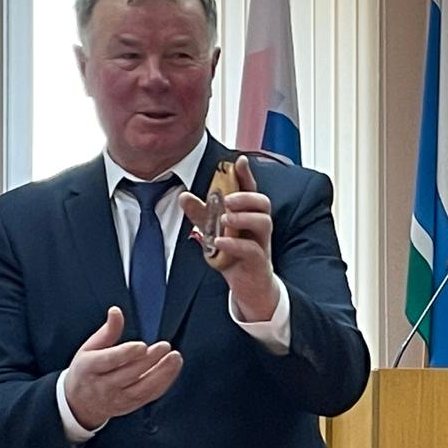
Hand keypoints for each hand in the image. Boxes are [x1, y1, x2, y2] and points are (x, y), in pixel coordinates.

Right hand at [63, 307, 182, 429]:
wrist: (81, 404)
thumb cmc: (87, 370)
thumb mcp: (90, 349)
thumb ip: (107, 331)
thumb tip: (116, 311)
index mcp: (89, 368)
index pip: (109, 361)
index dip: (126, 353)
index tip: (143, 345)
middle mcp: (103, 386)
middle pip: (129, 373)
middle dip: (149, 360)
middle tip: (165, 346)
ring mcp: (118, 398)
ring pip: (143, 388)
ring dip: (162, 373)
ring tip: (175, 357)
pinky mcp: (131, 405)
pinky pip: (150, 395)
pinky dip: (164, 382)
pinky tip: (173, 368)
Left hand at [179, 155, 277, 321]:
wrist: (249, 287)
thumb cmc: (235, 256)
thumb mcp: (215, 232)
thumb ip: (201, 214)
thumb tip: (184, 195)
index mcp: (249, 215)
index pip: (251, 190)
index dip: (246, 174)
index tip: (238, 161)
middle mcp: (259, 226)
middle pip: (263, 202)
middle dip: (245, 196)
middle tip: (227, 200)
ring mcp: (261, 243)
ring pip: (264, 222)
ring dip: (244, 217)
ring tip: (224, 219)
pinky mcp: (258, 262)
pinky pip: (253, 250)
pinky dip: (236, 244)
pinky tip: (220, 242)